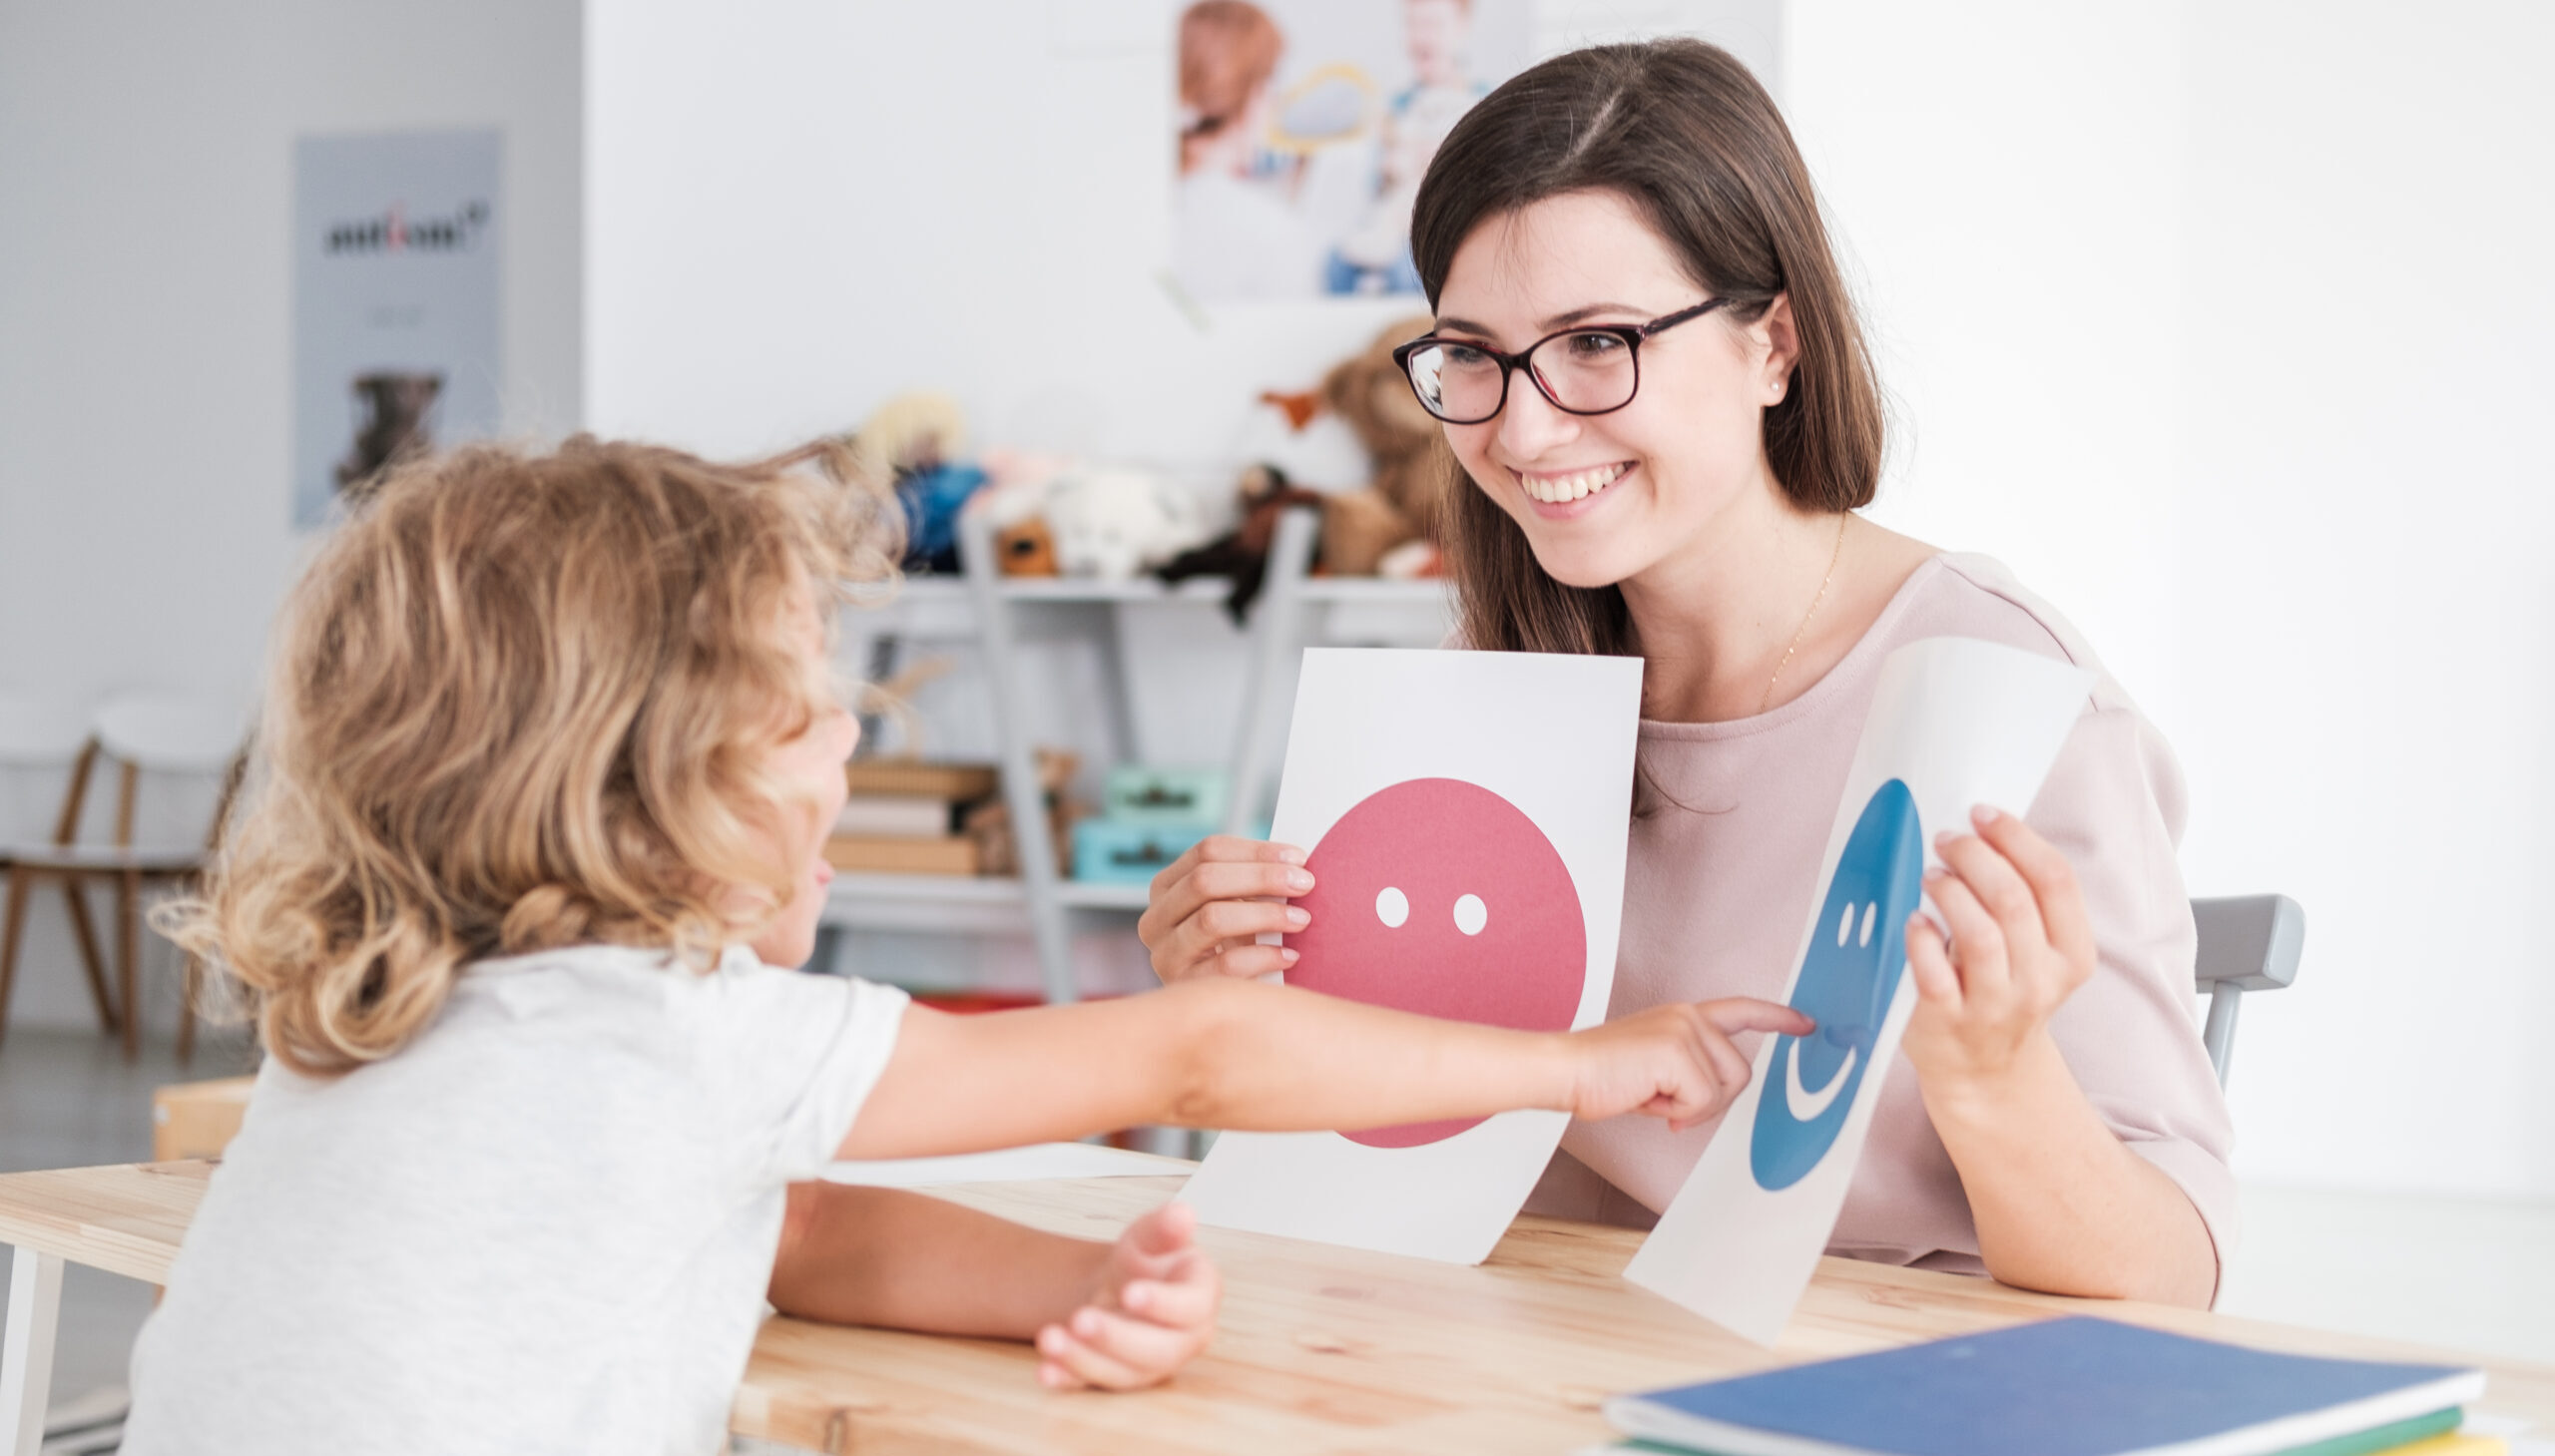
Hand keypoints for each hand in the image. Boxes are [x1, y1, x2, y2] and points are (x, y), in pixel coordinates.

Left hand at [1035, 1201, 1221, 1390]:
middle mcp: (1182, 1340)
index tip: (1130, 1292)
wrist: (1120, 1284)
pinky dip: (1068, 1379)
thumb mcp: (1151, 1235)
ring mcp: (1149, 1365)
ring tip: (1050, 1338)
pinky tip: (1046, 1371)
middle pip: (1156, 1350)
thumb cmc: (1146, 1261)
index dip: (1162, 1304)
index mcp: (1199, 1299)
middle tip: (1081, 1318)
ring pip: (1123, 1373)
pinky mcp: (1117, 1378)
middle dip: (1116, 1338)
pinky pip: (1093, 1384)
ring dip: (1084, 1359)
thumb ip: (1165, 1228)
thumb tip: (1182, 1213)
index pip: (1190, 1308)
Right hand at [1137, 836, 1315, 983]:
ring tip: (1301, 919)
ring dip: (1265, 915)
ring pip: (1212, 919)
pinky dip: (1263, 957)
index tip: (1299, 858)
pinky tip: (1290, 956)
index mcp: (1166, 886)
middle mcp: (1155, 918)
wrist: (1217, 1004)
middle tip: (1305, 883)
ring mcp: (1164, 954)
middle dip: (1262, 877)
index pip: (1207, 851)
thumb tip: (1296, 863)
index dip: (1256, 851)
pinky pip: (1225, 966)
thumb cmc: (1235, 943)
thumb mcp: (1234, 906)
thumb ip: (1252, 881)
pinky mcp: (1182, 987)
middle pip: (1205, 880)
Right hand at [1562, 999, 1811, 1130]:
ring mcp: (1685, 1030)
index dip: (1777, 1018)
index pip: (1741, 1010)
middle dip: (1712, 1101)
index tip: (1806, 1024)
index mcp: (1683, 1016)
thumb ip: (1690, 1072)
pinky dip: (1676, 1113)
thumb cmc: (1601, 1075)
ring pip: (1724, 1090)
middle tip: (1669, 1106)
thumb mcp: (1657, 1069)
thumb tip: (1710, 1099)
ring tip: (1651, 1096)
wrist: (1565, 1070)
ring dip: (1689, 1108)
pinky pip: (1702, 1101)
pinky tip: (1646, 1099)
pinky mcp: (1677, 1051)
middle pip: (1740, 1073)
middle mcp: (1689, 1016)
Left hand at [1902, 805, 2095, 1094]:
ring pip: (1980, 934)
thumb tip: (1983, 829)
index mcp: (2071, 955)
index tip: (1983, 814)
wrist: (1985, 1071)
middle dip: (1975, 855)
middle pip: (2014, 899)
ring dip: (1950, 891)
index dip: (2017, 837)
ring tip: (1931, 876)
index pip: (2056, 881)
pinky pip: (1935, 973)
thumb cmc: (2003, 990)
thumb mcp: (2034, 950)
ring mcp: (1994, 1005)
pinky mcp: (1948, 1022)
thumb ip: (2022, 899)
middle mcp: (2039, 982)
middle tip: (1946, 840)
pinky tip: (1913, 920)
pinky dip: (1922, 938)